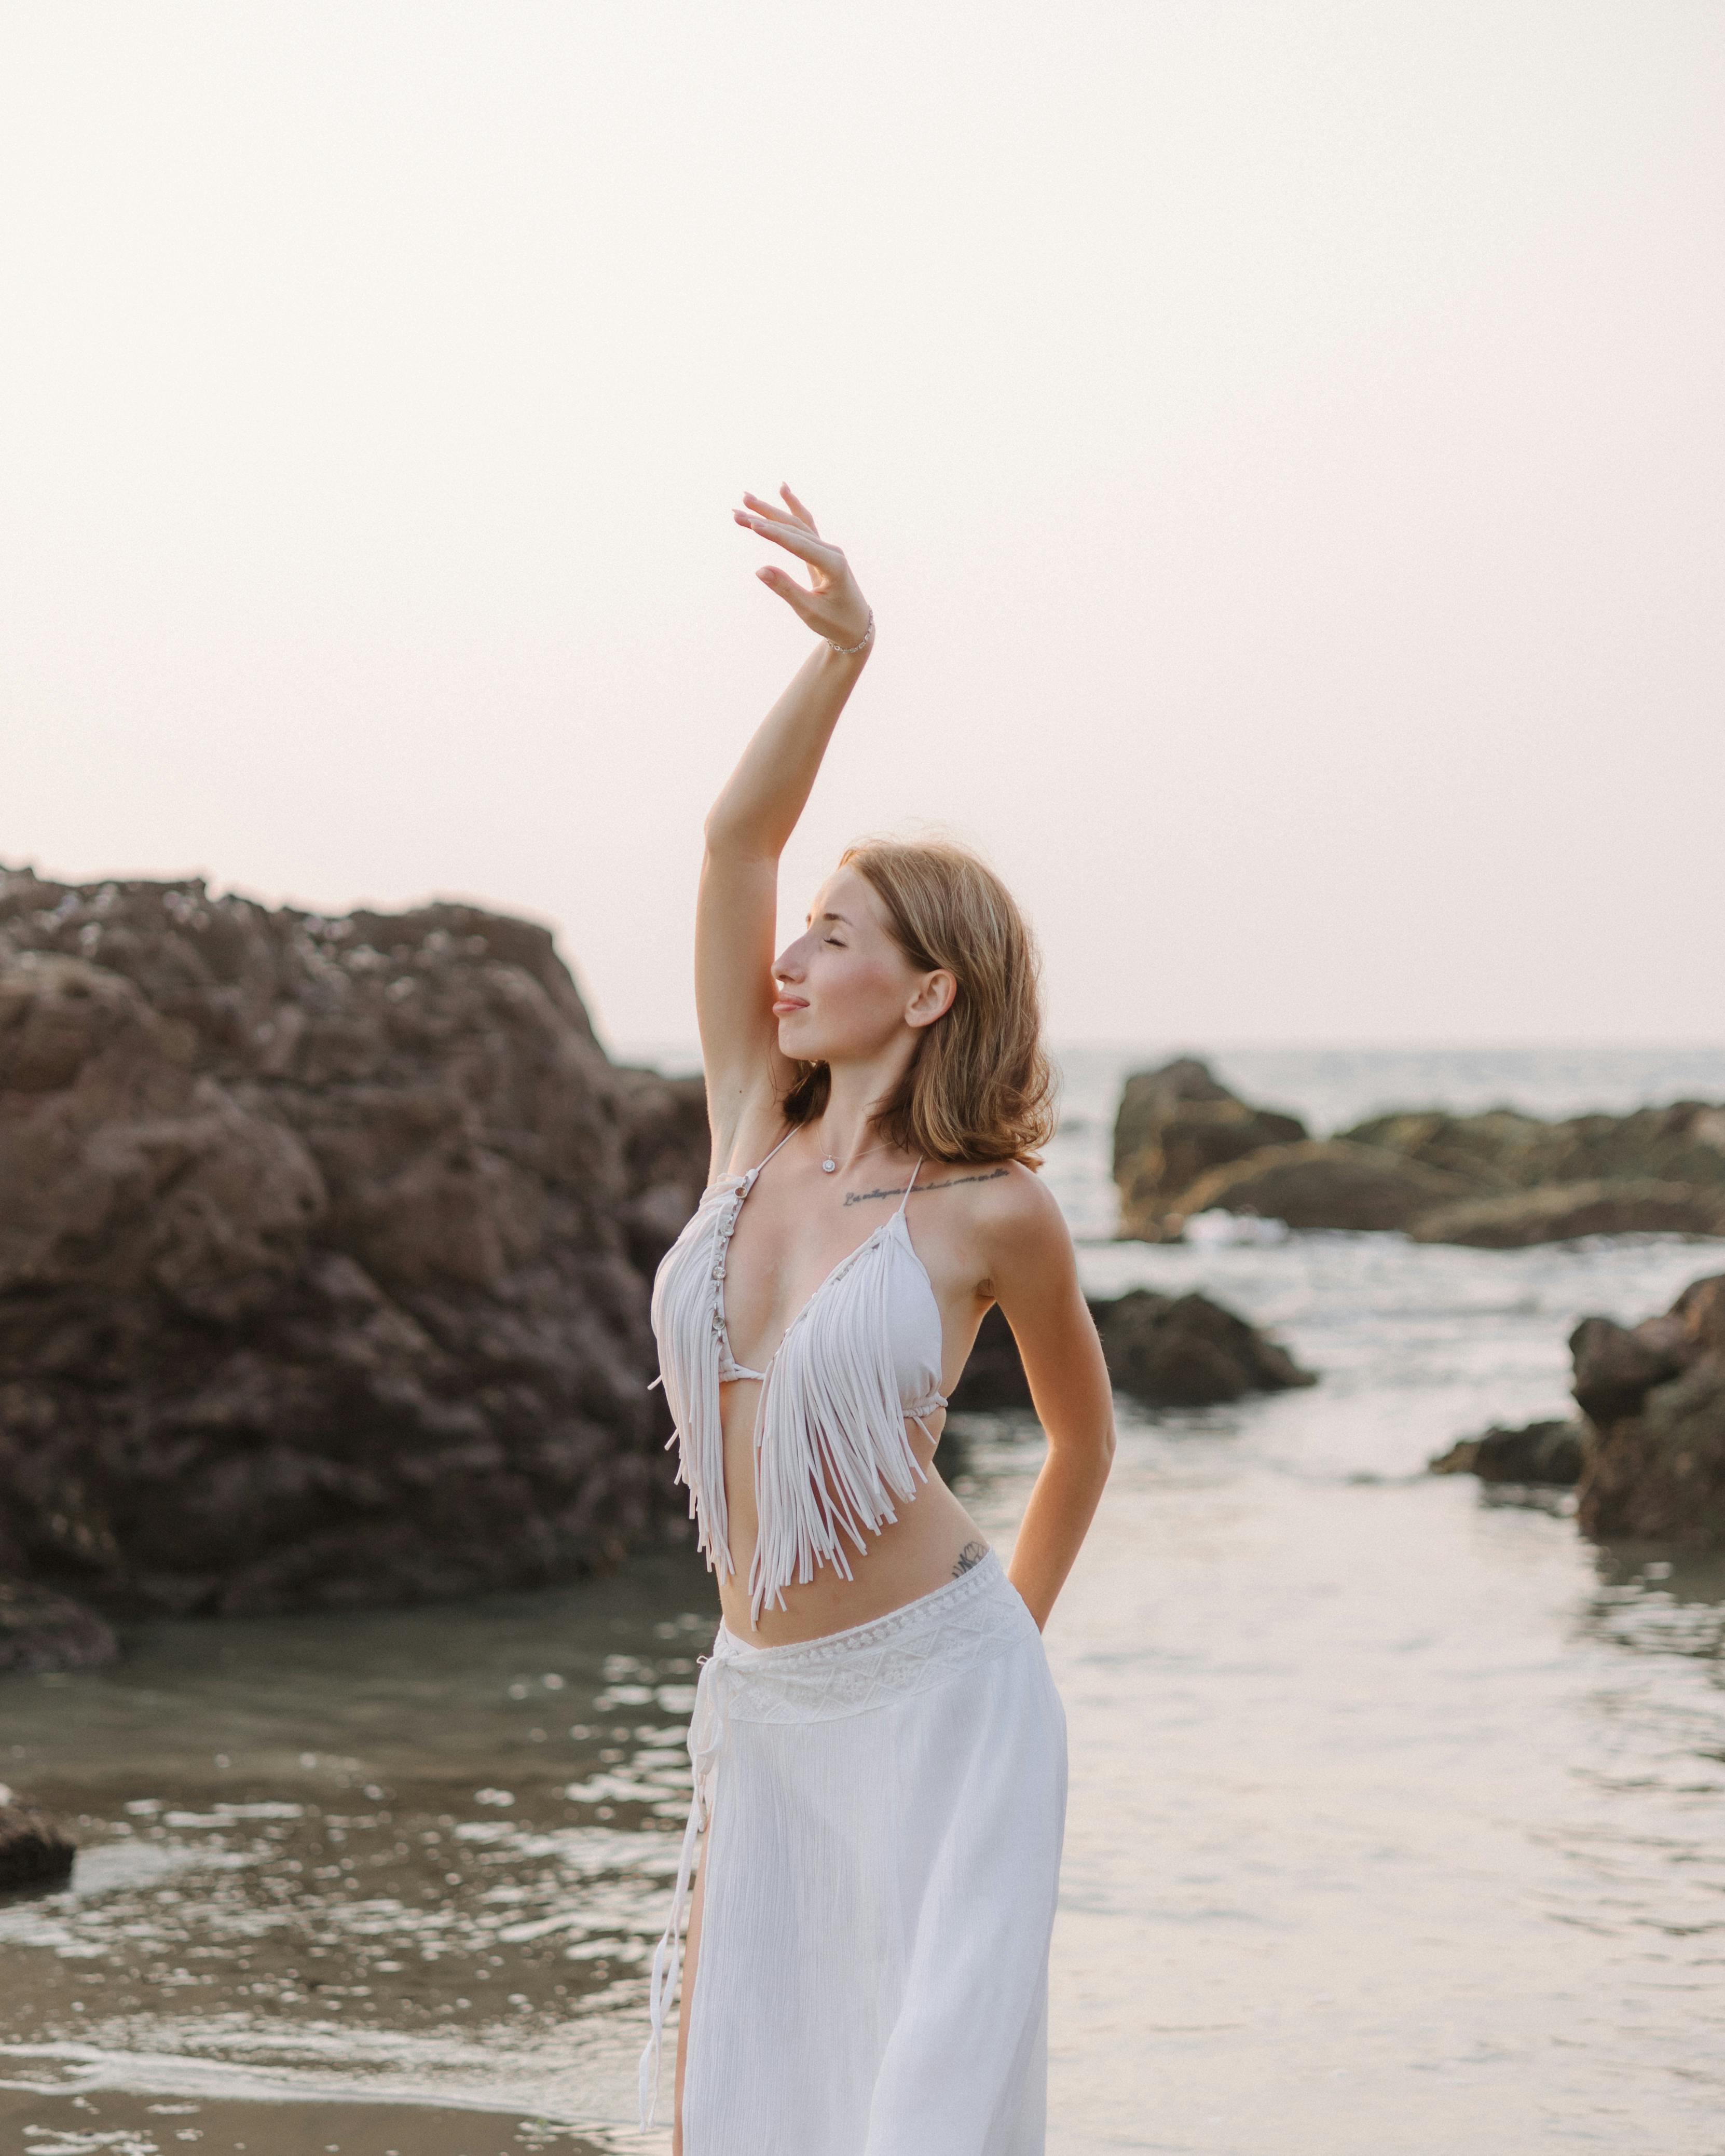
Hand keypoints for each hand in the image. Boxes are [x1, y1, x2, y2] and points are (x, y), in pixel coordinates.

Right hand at [734, 485, 870, 648]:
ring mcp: (828, 549)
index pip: (798, 545)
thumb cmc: (835, 622)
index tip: (752, 525)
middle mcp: (832, 552)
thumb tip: (760, 570)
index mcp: (832, 566)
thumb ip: (786, 589)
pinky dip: (793, 508)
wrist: (857, 626)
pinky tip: (783, 490)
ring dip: (771, 512)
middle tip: (736, 511)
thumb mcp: (809, 611)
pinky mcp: (823, 551)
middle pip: (794, 528)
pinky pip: (806, 526)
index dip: (774, 535)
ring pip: (797, 524)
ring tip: (745, 499)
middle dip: (764, 518)